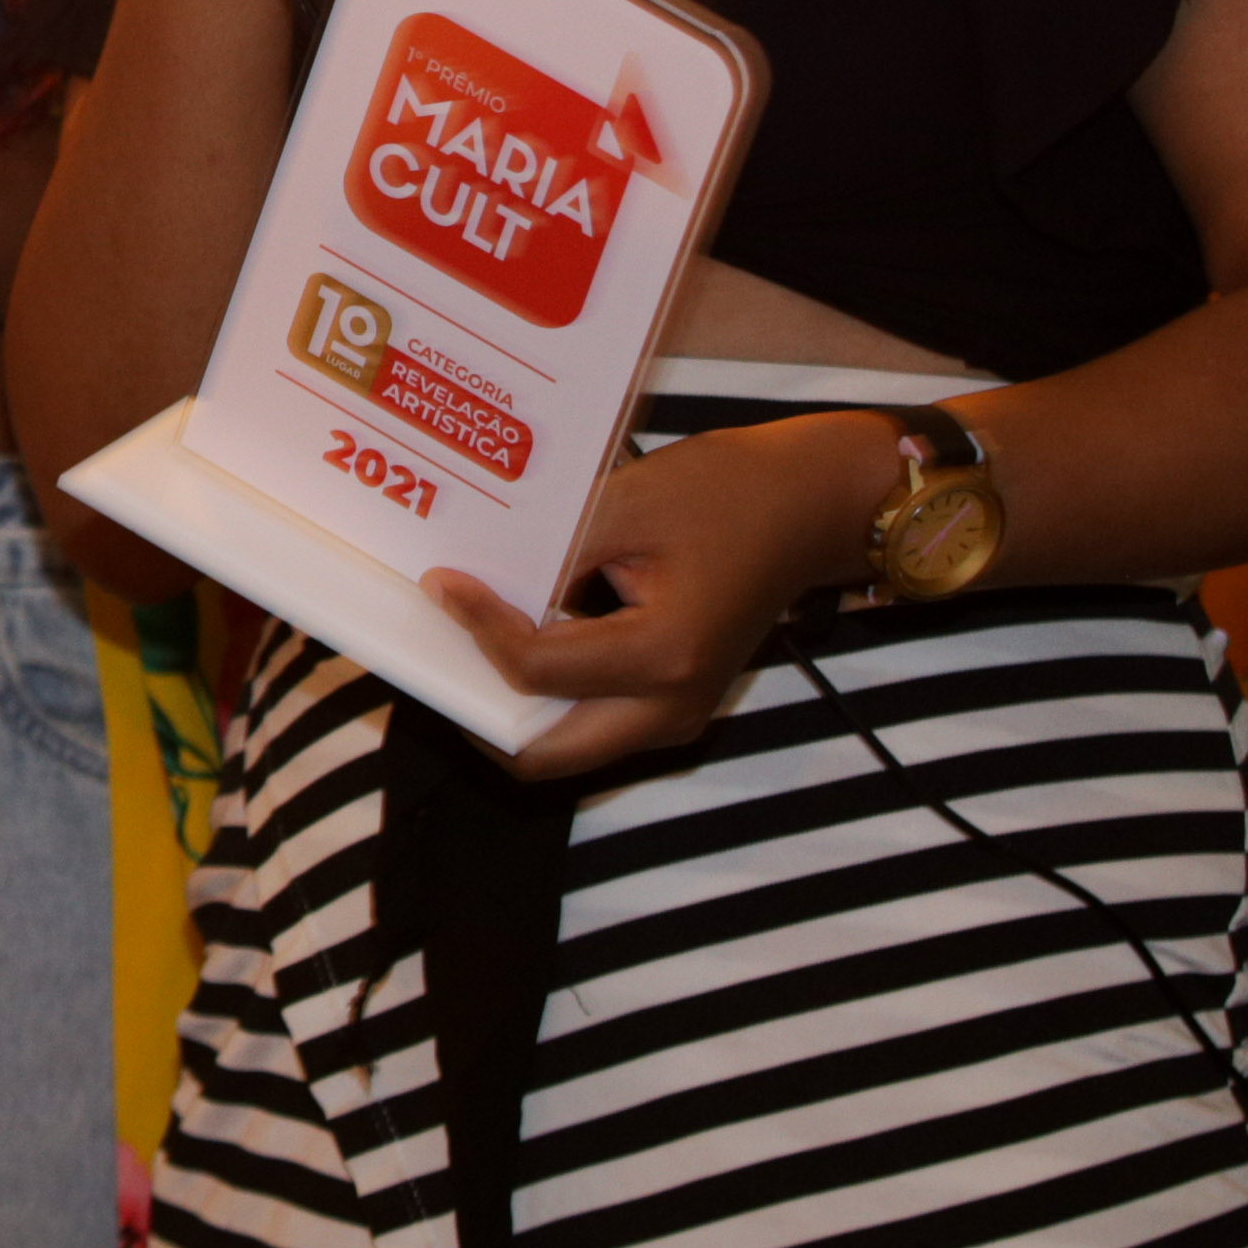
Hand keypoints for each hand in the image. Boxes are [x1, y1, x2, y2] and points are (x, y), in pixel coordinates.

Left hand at [420, 414, 881, 777]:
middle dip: (478, 712)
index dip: (475, 627)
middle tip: (435, 653)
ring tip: (466, 645)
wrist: (812, 504)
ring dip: (511, 706)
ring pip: (565, 746)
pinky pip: (592, 720)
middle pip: (541, 754)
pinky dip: (547, 693)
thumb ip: (552, 554)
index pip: (535, 670)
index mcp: (663, 659)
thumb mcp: (629, 506)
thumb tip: (478, 586)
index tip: (440, 584)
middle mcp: (670, 708)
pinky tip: (519, 635)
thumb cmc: (733, 493)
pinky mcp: (674, 703)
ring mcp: (676, 715)